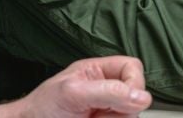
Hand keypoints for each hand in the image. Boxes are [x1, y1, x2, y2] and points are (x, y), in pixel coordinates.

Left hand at [0, 56, 150, 117]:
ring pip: (130, 117)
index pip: (133, 68)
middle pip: (136, 98)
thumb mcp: (73, 92)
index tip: (126, 97)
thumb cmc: (41, 107)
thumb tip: (140, 96)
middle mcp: (107, 91)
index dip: (134, 82)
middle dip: (121, 110)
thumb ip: (108, 92)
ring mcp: (107, 112)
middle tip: (98, 113)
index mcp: (99, 71)